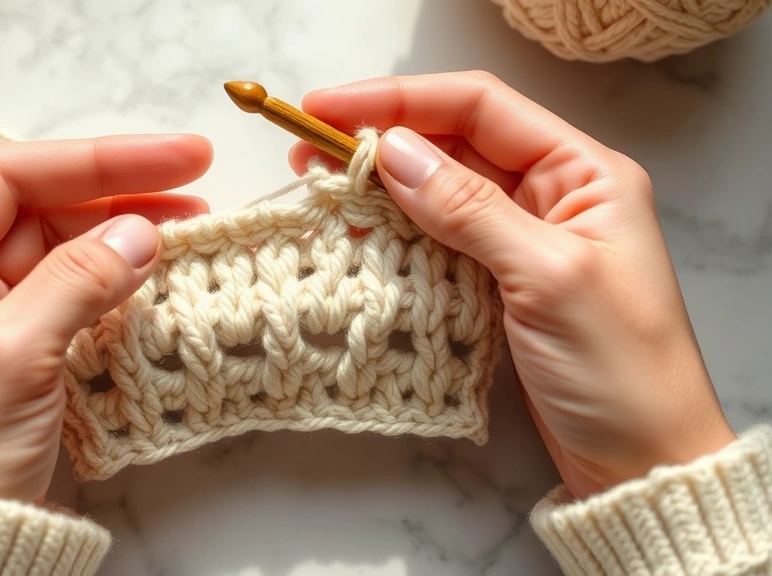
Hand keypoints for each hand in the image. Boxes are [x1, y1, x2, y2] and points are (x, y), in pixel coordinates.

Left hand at [0, 135, 212, 502]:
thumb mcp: (13, 353)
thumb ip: (76, 282)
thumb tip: (143, 231)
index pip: (13, 177)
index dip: (94, 159)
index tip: (171, 159)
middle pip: (52, 205)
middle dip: (122, 191)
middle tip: (198, 183)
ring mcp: (10, 311)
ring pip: (78, 246)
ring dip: (133, 232)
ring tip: (195, 226)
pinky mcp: (45, 344)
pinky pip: (92, 292)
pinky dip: (132, 279)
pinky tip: (168, 272)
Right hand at [290, 72, 735, 498]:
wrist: (641, 461)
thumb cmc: (619, 369)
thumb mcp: (546, 276)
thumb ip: (469, 209)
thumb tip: (391, 152)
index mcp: (582, 174)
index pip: (479, 109)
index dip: (399, 101)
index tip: (326, 110)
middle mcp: (552, 195)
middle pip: (453, 146)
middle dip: (380, 143)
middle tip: (307, 154)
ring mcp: (521, 240)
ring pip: (439, 194)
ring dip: (381, 189)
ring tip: (320, 191)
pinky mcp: (498, 282)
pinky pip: (438, 241)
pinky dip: (396, 234)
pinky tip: (357, 234)